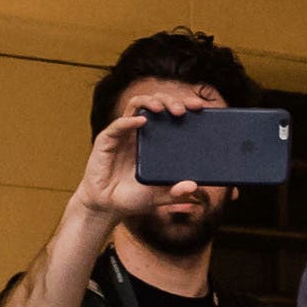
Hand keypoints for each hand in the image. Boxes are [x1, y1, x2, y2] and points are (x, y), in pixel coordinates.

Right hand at [71, 97, 205, 229]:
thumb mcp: (160, 196)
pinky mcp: (107, 140)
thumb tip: (193, 186)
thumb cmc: (133, 197)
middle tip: (182, 111)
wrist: (107, 206)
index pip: (172, 112)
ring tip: (162, 109)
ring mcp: (124, 133)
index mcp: (157, 139)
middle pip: (157, 102)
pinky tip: (142, 121)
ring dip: (151, 102)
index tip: (200, 108)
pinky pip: (118, 124)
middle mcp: (141, 131)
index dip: (185, 104)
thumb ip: (176, 193)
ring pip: (137, 104)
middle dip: (171, 100)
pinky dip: (130, 120)